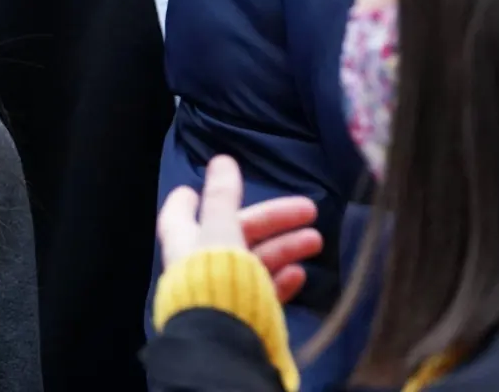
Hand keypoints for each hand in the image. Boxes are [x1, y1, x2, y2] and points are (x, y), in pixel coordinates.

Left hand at [158, 156, 323, 302]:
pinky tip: (299, 274)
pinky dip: (281, 280)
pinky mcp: (242, 314)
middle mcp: (198, 265)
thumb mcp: (220, 228)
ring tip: (316, 240)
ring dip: (284, 248)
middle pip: (235, 233)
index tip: (211, 181)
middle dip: (272, 220)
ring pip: (254, 262)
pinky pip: (263, 292)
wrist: (226, 339)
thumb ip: (222, 196)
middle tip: (310, 209)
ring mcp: (221, 291)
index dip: (193, 198)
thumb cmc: (218, 275)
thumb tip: (221, 160)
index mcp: (184, 241)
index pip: (182, 213)